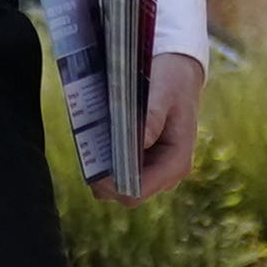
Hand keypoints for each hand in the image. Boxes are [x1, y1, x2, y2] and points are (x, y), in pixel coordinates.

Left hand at [105, 53, 205, 202]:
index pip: (138, 191)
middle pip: (125, 193)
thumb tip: (138, 143)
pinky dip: (105, 161)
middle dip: (103, 176)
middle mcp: (166, 174)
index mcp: (176, 162)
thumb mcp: (163, 92)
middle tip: (87, 149)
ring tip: (91, 143)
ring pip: (117, 186)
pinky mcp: (143, 163)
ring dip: (101, 169)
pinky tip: (97, 140)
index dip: (111, 183)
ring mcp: (154, 170)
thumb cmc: (173, 82)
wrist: (179, 74)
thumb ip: (151, 117)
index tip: (93, 162)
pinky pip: (118, 172)